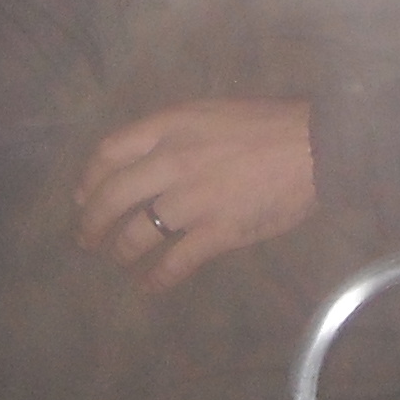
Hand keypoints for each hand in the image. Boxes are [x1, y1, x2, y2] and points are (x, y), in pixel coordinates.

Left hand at [75, 98, 315, 292]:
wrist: (317, 145)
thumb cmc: (270, 125)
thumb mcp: (214, 112)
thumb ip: (179, 134)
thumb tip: (150, 160)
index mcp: (172, 126)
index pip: (110, 152)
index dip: (89, 178)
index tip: (83, 197)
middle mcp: (173, 162)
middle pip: (111, 197)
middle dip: (92, 223)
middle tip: (88, 239)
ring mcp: (193, 200)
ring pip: (135, 235)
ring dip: (120, 251)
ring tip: (119, 259)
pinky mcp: (217, 232)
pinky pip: (174, 263)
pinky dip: (156, 279)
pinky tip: (150, 286)